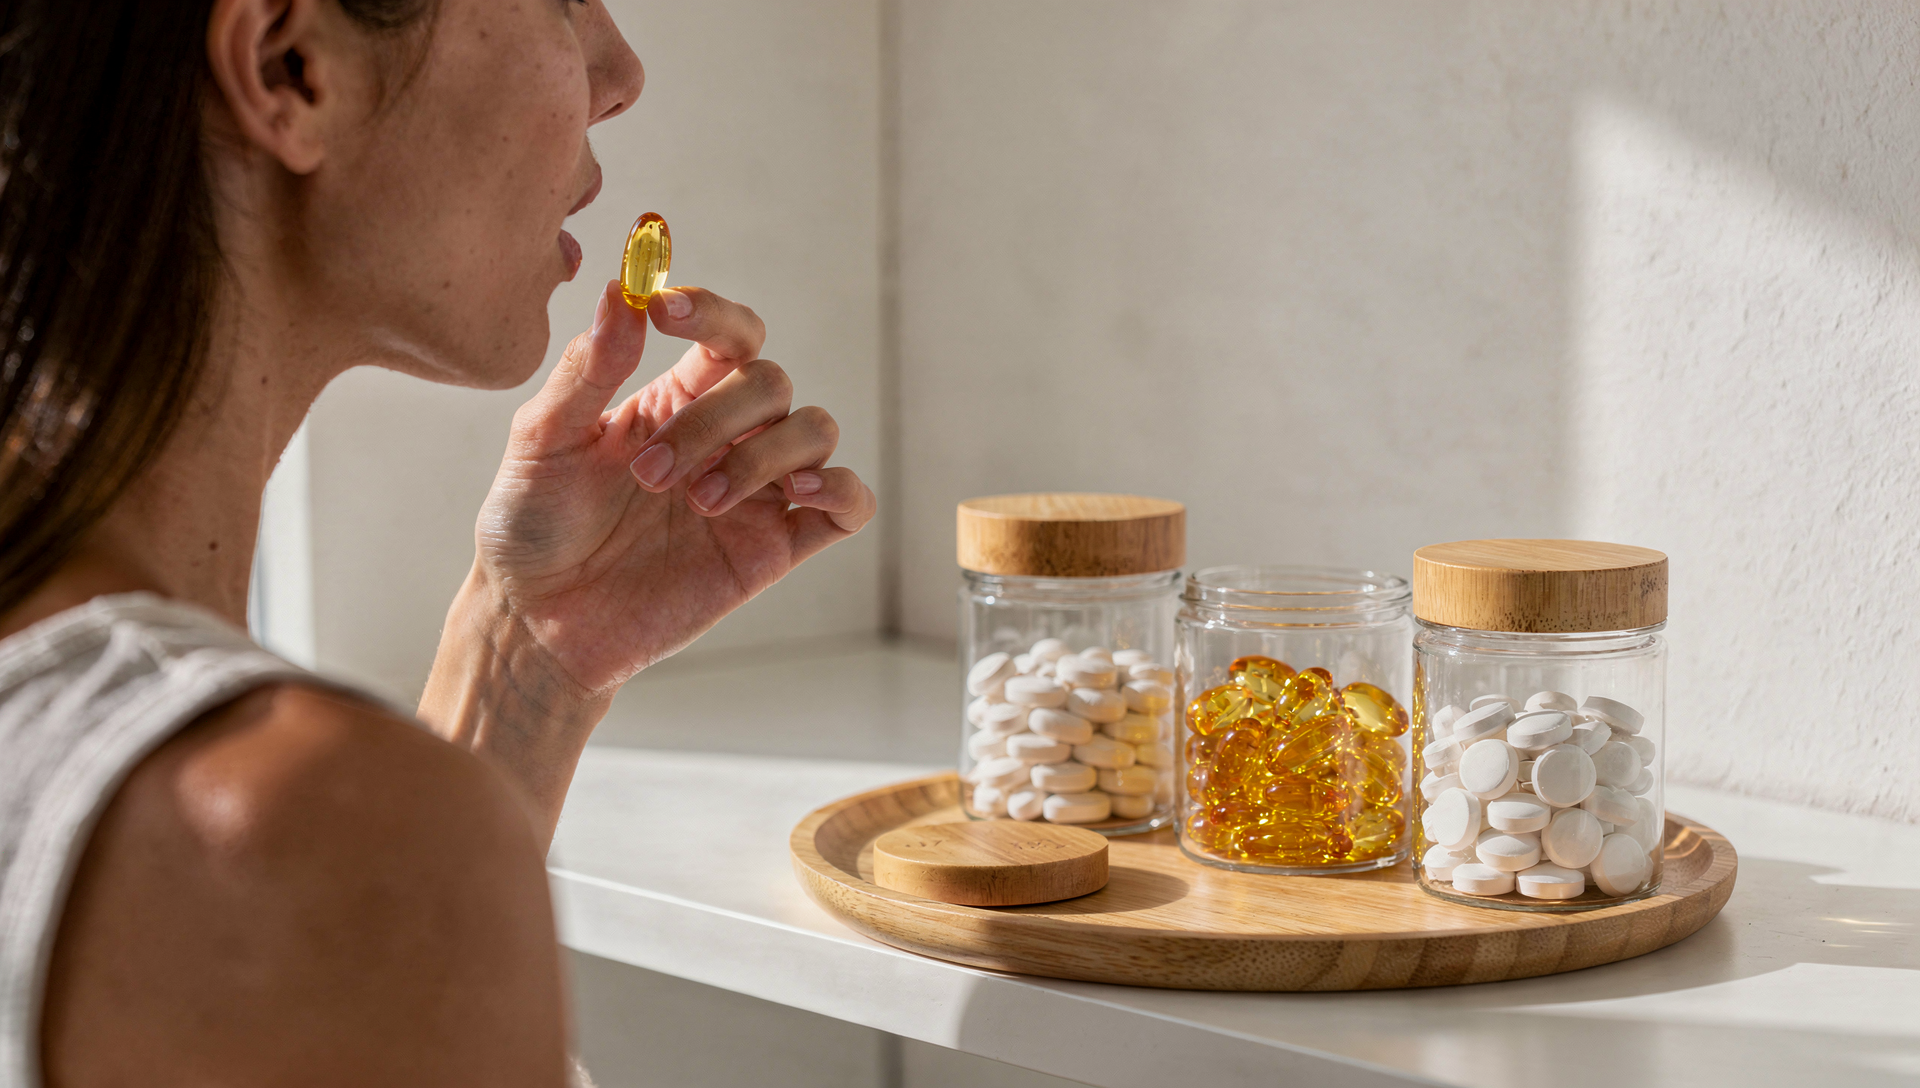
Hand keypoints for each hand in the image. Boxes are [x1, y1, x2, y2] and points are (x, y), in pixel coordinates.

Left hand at [420, 281, 874, 838]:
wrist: (540, 621)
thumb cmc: (533, 525)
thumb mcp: (543, 438)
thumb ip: (587, 368)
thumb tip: (621, 292)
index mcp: (675, 397)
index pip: (728, 334)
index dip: (711, 313)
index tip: (664, 312)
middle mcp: (726, 435)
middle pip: (769, 382)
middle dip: (715, 419)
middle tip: (650, 476)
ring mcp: (757, 491)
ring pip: (814, 429)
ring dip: (764, 455)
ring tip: (701, 503)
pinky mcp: (777, 548)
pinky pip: (849, 504)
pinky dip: (840, 488)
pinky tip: (797, 494)